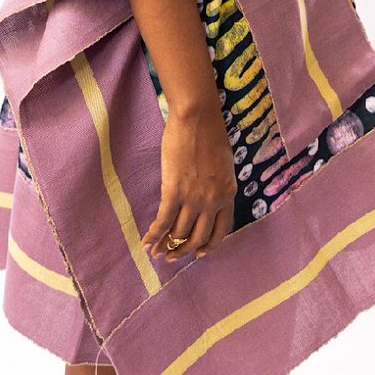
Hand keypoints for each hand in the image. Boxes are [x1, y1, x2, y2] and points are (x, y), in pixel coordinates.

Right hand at [140, 100, 236, 262]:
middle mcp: (213, 201)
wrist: (197, 117)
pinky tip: (146, 242)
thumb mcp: (224, 164)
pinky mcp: (174, 191)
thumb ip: (218, 185)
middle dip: (183, 251)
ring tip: (155, 253)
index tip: (200, 253)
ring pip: (179, 233)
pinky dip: (153, 235)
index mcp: (228, 194)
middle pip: (198, 236)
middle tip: (172, 257)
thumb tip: (208, 197)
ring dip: (166, 246)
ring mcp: (194, 198)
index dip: (209, 245)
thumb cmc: (210, 133)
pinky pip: (163, 221)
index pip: (221, 231)